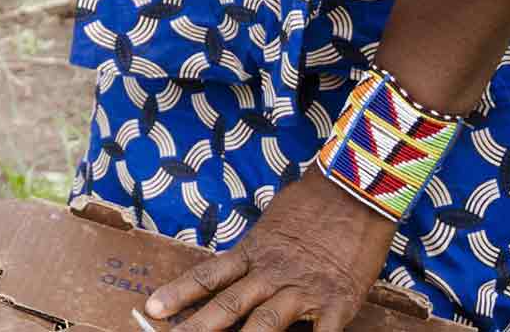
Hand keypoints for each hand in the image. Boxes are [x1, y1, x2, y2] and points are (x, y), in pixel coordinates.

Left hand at [142, 169, 398, 330]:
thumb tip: (238, 266)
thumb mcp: (273, 222)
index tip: (152, 310)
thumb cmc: (314, 201)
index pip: (209, 276)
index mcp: (254, 252)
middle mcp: (272, 274)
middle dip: (198, 329)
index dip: (179, 294)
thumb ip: (256, 249)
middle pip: (228, 307)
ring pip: (264, 327)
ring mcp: (303, 291)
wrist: (356, 190)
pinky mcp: (337, 304)